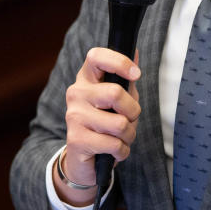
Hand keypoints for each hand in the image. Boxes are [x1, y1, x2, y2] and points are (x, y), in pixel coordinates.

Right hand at [54, 48, 141, 204]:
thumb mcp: (118, 100)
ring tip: (120, 138)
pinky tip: (113, 152)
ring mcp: (74, 116)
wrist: (83, 159)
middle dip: (133, 111)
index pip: (96, 57)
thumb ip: (126, 79)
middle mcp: (76, 93)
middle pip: (115, 93)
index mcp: (87, 78)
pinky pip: (114, 144)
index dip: (119, 62)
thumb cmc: (104, 124)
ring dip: (129, 135)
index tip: (136, 74)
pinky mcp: (76, 140)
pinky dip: (122, 151)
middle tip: (129, 120)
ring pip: (119, 123)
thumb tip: (136, 50)